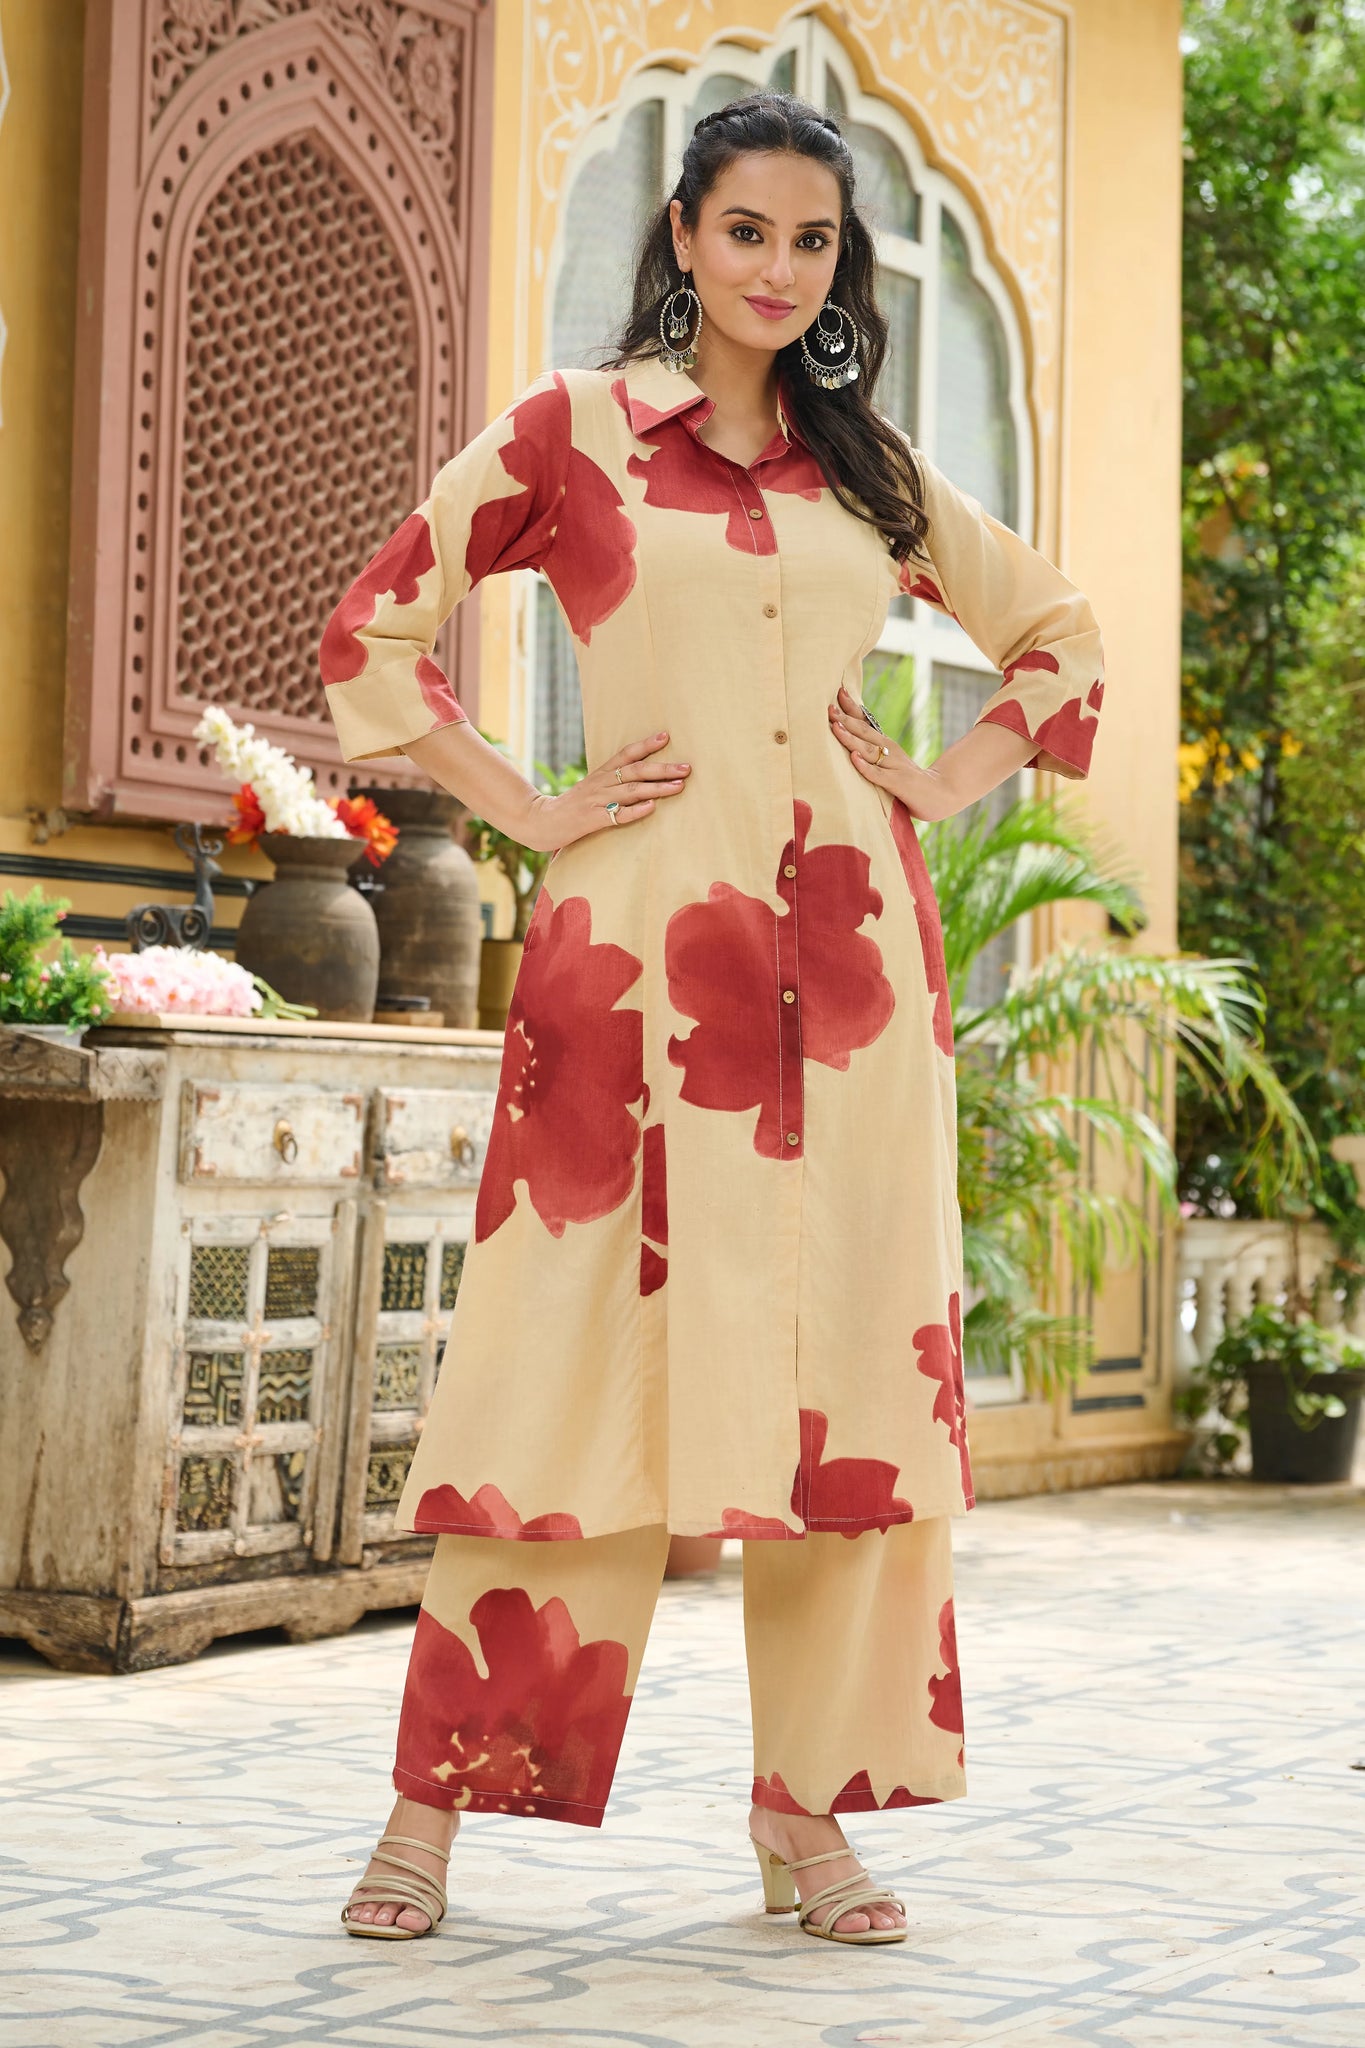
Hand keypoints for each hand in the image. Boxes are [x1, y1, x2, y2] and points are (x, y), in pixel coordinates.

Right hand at [527, 731, 690, 850]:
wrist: (541, 821)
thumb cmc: (571, 807)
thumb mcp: (591, 788)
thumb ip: (612, 783)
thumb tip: (639, 780)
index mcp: (601, 774)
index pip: (625, 754)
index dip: (646, 745)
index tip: (666, 737)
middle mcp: (601, 783)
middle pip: (635, 771)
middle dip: (663, 768)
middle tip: (686, 767)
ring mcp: (597, 800)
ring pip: (631, 791)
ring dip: (657, 788)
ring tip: (679, 786)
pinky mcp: (593, 819)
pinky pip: (617, 815)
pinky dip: (635, 810)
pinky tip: (651, 808)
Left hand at [827, 685, 953, 820]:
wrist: (940, 793)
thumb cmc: (908, 779)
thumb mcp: (890, 761)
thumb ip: (872, 753)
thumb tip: (848, 742)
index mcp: (886, 744)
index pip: (867, 722)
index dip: (852, 708)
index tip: (839, 692)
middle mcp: (889, 750)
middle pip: (865, 732)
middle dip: (846, 719)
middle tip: (829, 708)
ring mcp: (894, 766)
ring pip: (868, 750)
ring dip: (851, 738)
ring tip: (836, 727)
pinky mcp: (897, 783)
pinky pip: (878, 774)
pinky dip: (865, 766)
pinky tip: (853, 758)